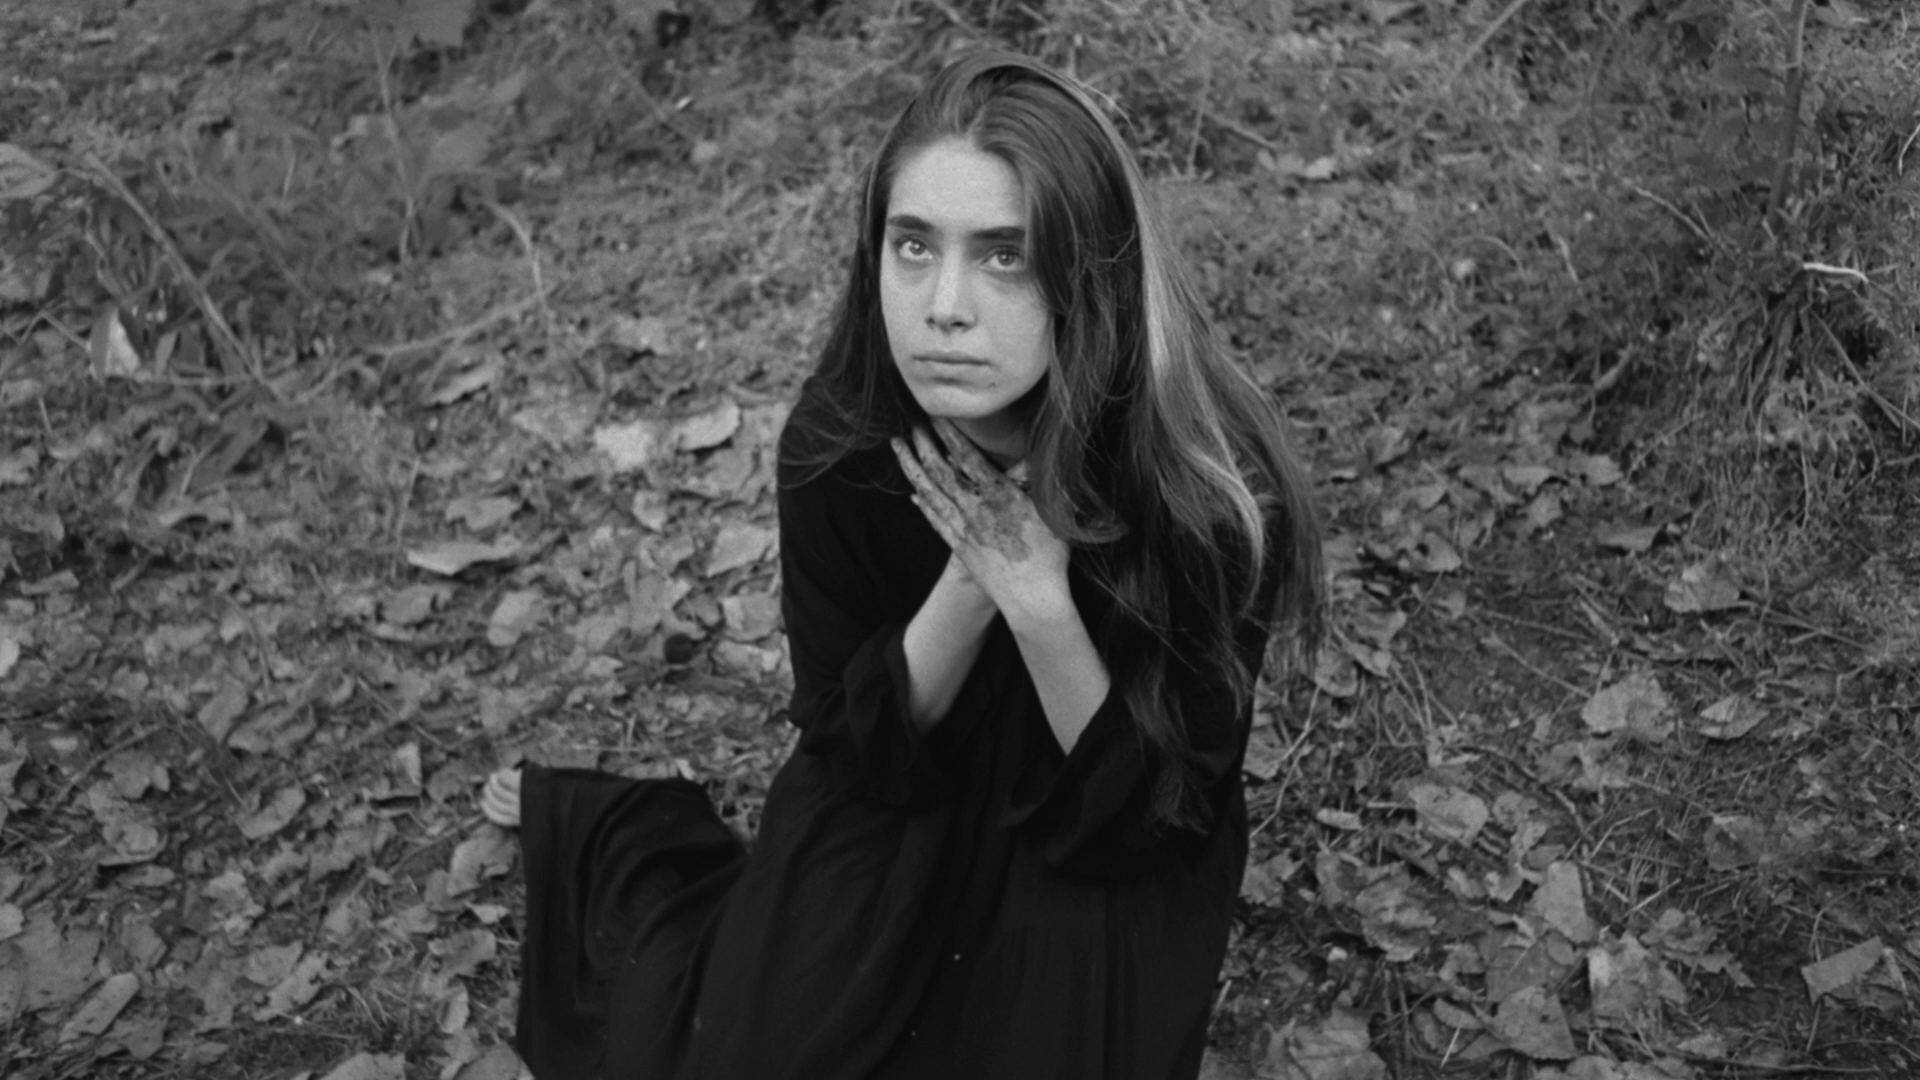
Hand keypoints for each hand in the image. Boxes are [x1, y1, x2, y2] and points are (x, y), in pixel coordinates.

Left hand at [891, 418, 1071, 626]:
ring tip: (898, 449)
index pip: (967, 458)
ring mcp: (963, 530)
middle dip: (924, 446)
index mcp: (998, 496)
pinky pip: (935, 520)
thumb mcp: (1052, 510)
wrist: (1032, 600)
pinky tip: (913, 494)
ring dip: (912, 468)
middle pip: (941, 472)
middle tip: (911, 425)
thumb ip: (1041, 479)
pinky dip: (922, 504)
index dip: (950, 434)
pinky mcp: (960, 547)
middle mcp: (975, 510)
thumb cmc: (1050, 556)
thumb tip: (1040, 451)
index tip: (937, 415)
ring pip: (930, 493)